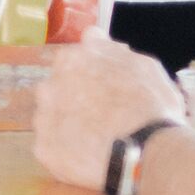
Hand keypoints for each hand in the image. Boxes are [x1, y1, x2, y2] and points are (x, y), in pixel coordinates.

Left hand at [30, 33, 188, 193]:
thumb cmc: (151, 109)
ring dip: (70, 126)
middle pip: (59, 89)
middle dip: (77, 100)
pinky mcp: (43, 147)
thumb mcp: (144, 68)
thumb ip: (112, 51)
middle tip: (104, 118)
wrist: (144, 153)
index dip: (90, 75)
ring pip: (54, 118)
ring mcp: (43, 117)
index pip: (73, 60)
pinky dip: (69, 153)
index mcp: (73, 60)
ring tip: (99, 141)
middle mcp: (50, 84)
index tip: (103, 89)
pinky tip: (91, 158)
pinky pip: (54, 148)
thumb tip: (93, 36)